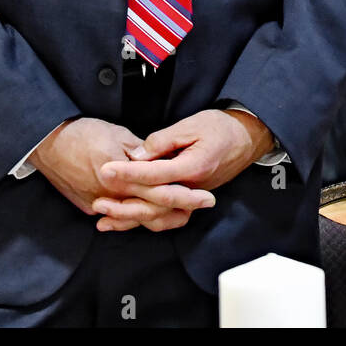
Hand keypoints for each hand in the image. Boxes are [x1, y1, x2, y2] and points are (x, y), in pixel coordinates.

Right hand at [30, 117, 215, 232]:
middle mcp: (110, 195)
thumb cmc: (81, 133)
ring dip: (161, 218)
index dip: (185, 195)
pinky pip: (119, 218)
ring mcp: (98, 204)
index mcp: (121, 176)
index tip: (205, 196)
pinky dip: (137, 218)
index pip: (160, 191)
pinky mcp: (89, 206)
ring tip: (184, 214)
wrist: (47, 143)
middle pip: (151, 211)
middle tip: (203, 205)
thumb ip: (141, 150)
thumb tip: (158, 159)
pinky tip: (151, 217)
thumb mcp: (116, 133)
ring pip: (136, 219)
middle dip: (180, 210)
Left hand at [93, 109, 273, 230]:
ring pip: (158, 217)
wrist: (248, 138)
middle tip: (97, 201)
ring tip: (102, 218)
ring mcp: (192, 197)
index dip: (128, 173)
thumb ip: (163, 140)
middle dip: (122, 203)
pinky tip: (123, 221)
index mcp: (194, 166)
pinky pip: (165, 217)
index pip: (155, 174)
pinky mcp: (189, 200)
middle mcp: (193, 188)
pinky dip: (143, 220)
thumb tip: (137, 155)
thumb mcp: (192, 124)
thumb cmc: (221, 127)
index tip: (105, 170)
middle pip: (154, 204)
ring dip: (129, 219)